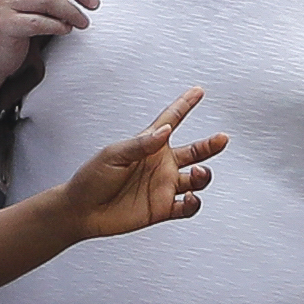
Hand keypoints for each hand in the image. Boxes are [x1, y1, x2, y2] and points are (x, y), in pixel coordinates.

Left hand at [54, 88, 221, 240]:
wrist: (82, 211)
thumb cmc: (92, 178)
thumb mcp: (114, 154)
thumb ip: (141, 144)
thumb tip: (165, 130)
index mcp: (149, 145)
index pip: (171, 120)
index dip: (185, 105)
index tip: (198, 92)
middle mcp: (160, 164)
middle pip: (194, 152)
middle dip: (210, 145)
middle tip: (221, 139)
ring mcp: (163, 187)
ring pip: (196, 180)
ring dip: (202, 175)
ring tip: (196, 173)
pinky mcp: (162, 209)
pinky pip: (187, 207)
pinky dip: (193, 203)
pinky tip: (189, 198)